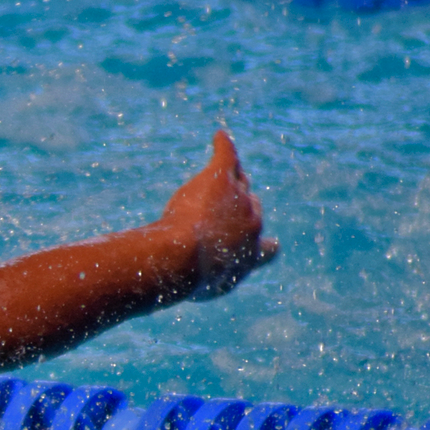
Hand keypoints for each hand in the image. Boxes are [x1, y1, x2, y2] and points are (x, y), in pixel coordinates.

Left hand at [158, 130, 278, 299]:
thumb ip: (193, 285)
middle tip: (219, 207)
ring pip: (238, 182)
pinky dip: (223, 145)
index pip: (266, 250)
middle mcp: (253, 223)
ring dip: (230, 178)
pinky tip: (218, 137)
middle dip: (237, 207)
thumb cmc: (184, 281)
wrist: (181, 258)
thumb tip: (163, 293)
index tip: (263, 245)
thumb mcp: (193, 293)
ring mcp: (238, 198)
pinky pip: (227, 156)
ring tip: (223, 170)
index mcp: (252, 256)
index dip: (262, 245)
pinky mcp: (221, 178)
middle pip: (250, 207)